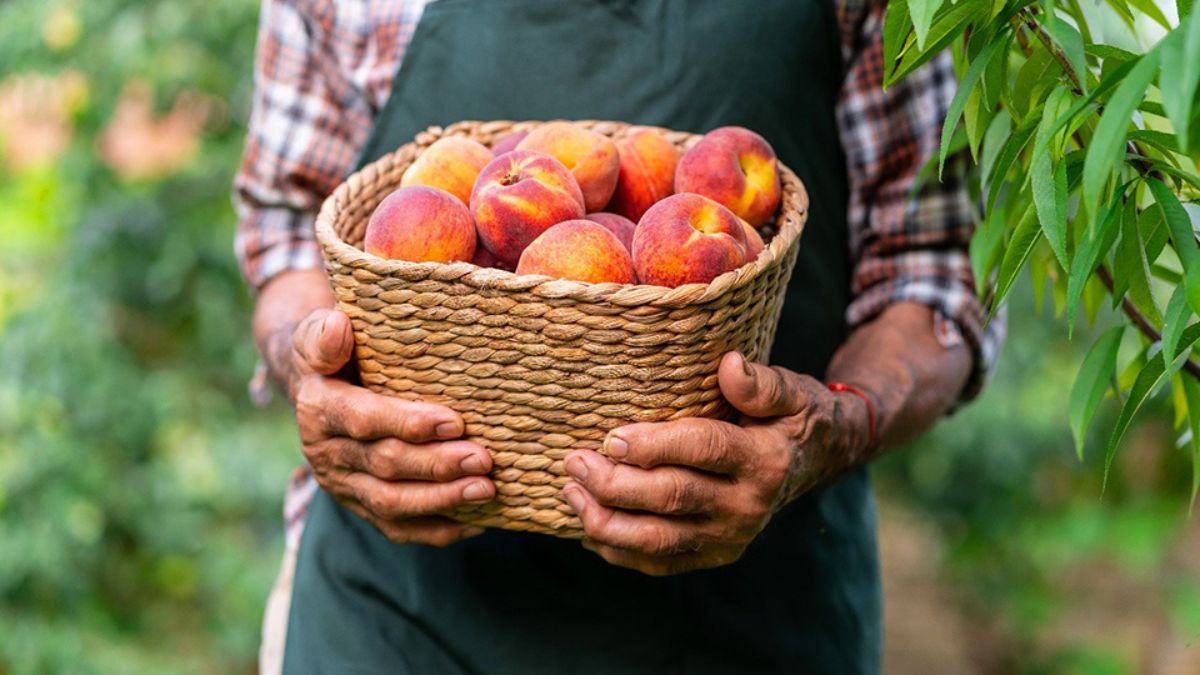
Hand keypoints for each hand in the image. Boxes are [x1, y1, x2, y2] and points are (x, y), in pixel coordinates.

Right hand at [280, 308, 495, 545]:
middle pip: (385, 466)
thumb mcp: (320, 335)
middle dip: (437, 466)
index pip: (365, 421)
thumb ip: (326, 335)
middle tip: (483, 460)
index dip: (409, 423)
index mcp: (319, 409)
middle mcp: (326, 453)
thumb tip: (338, 325)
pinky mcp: (360, 506)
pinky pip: (397, 528)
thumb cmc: (335, 353)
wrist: (319, 387)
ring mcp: (343, 486)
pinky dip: (437, 529)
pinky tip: (477, 522)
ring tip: (486, 490)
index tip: (455, 422)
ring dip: (442, 500)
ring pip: (392, 503)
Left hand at [562, 352, 870, 574]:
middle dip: (616, 483)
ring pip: (659, 539)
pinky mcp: (713, 554)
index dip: (655, 446)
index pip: (704, 450)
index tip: (611, 437)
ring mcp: (729, 537)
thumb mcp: (789, 390)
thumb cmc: (790, 417)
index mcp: (764, 461)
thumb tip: (730, 365)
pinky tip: (587, 527)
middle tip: (574, 461)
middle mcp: (747, 506)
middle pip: (672, 498)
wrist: (813, 462)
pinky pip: (660, 561)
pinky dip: (619, 550)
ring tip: (571, 492)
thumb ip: (760, 383)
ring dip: (608, 521)